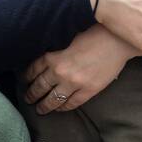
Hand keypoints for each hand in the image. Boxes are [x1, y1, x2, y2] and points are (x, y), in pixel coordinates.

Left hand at [21, 24, 139, 113]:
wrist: (117, 39)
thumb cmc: (94, 32)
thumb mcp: (67, 36)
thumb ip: (55, 48)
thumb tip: (46, 56)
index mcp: (52, 56)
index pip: (33, 70)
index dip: (27, 78)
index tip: (24, 82)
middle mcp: (59, 71)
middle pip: (39, 87)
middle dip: (31, 95)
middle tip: (28, 100)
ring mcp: (73, 83)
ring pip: (53, 100)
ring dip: (44, 106)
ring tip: (40, 109)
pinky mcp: (88, 90)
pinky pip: (71, 104)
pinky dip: (63, 108)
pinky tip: (59, 109)